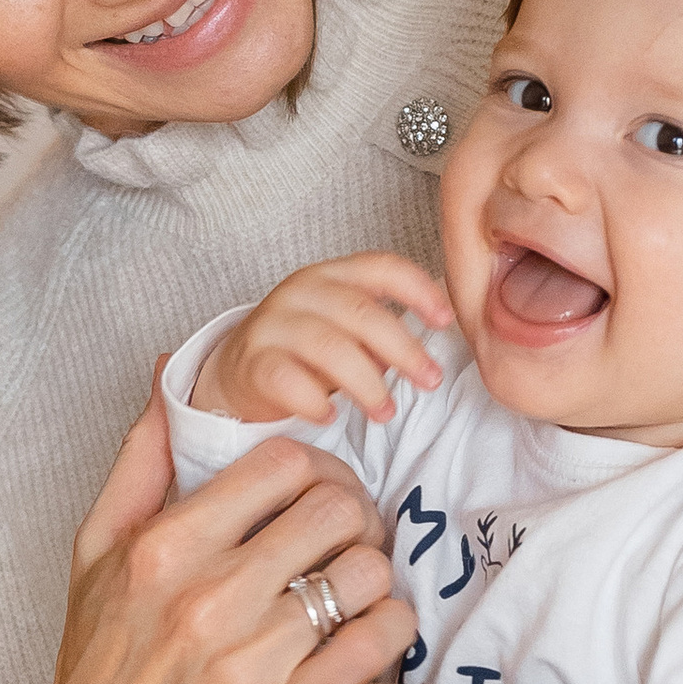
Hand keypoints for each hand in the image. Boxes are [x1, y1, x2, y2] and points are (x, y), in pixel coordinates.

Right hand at [31, 383, 417, 683]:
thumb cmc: (102, 658)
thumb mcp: (95, 551)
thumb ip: (139, 464)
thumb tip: (168, 379)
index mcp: (165, 549)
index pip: (282, 465)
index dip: (312, 468)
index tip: (310, 492)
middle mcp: (207, 600)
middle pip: (335, 511)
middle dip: (351, 516)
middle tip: (344, 537)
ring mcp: (249, 662)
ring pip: (365, 575)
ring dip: (371, 575)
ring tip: (350, 587)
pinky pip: (375, 644)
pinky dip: (387, 628)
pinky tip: (366, 629)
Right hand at [195, 252, 452, 425]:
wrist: (237, 372)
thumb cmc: (306, 351)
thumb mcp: (347, 328)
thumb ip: (384, 329)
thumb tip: (435, 347)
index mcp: (332, 275)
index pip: (381, 268)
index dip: (418, 291)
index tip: (445, 322)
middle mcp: (301, 292)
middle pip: (361, 313)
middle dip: (404, 349)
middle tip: (430, 381)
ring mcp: (272, 325)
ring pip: (329, 348)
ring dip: (367, 384)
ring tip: (386, 412)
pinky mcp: (252, 363)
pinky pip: (288, 381)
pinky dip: (315, 401)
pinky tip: (331, 416)